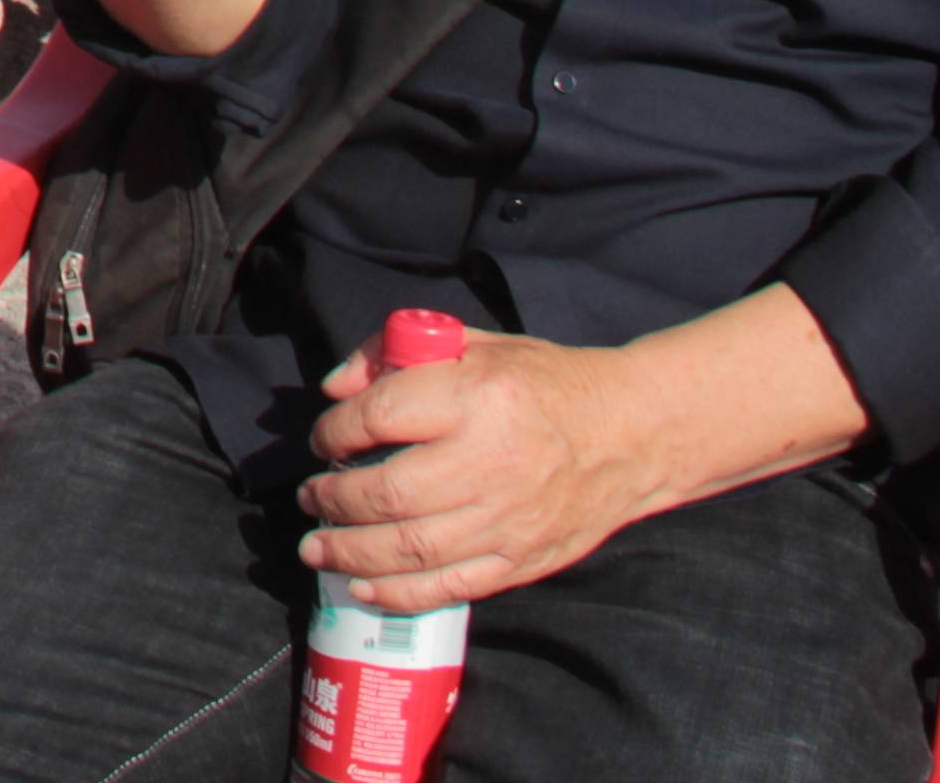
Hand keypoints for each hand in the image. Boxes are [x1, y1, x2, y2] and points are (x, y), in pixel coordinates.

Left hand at [301, 330, 673, 608]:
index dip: (335, 431)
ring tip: (316, 546)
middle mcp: (489, 462)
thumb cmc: (542, 384)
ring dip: (349, 552)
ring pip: (411, 548)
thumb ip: (395, 354)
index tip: (323, 439)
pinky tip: (361, 586)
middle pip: (388, 492)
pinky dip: (398, 593)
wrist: (629, 435)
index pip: (381, 416)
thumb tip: (335, 389)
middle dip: (333, 499)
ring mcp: (506, 520)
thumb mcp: (473, 346)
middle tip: (310, 497)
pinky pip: (449, 587)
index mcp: (476, 397)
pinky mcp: (521, 560)